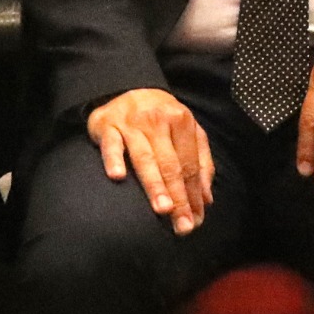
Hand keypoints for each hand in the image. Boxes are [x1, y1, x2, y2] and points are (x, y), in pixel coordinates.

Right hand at [86, 88, 213, 234]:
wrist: (127, 89)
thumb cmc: (161, 118)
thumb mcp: (187, 131)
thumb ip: (200, 162)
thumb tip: (207, 198)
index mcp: (182, 121)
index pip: (190, 165)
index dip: (194, 194)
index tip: (196, 220)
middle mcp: (158, 121)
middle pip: (171, 165)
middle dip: (178, 197)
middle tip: (183, 224)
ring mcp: (131, 123)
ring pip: (145, 158)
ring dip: (155, 184)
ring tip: (163, 208)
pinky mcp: (107, 125)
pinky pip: (111, 144)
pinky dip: (114, 159)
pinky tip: (118, 177)